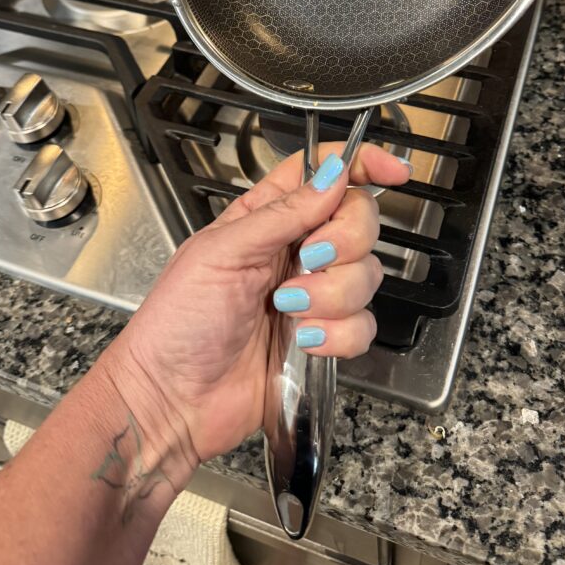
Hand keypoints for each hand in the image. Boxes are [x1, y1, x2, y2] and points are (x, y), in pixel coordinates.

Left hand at [101, 144, 409, 489]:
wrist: (172, 399)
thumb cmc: (176, 322)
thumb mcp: (222, 252)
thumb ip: (283, 213)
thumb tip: (332, 176)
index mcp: (265, 216)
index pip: (323, 174)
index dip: (361, 164)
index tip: (392, 169)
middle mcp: (294, 250)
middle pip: (358, 220)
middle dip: (344, 241)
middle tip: (308, 260)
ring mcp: (311, 294)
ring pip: (366, 275)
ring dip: (332, 295)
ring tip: (289, 311)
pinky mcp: (323, 337)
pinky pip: (363, 325)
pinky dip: (338, 334)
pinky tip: (304, 342)